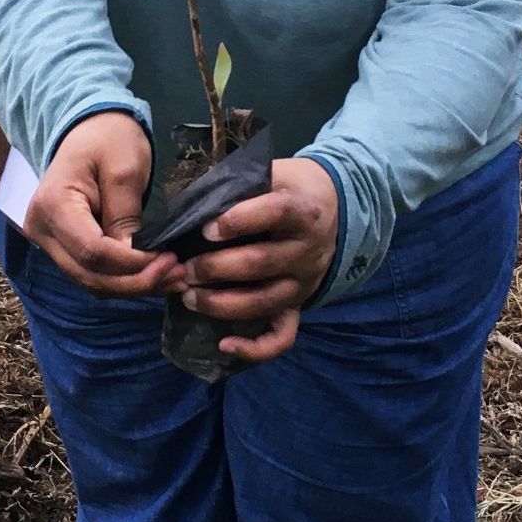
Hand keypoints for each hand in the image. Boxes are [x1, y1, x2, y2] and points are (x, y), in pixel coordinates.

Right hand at [23, 111, 182, 298]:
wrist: (88, 130)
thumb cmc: (108, 140)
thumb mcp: (124, 169)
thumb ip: (125, 214)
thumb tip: (135, 260)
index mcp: (53, 205)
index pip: (92, 251)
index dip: (132, 264)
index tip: (170, 260)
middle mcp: (41, 230)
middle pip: (89, 274)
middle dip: (136, 282)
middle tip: (180, 277)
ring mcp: (48, 242)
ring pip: (90, 282)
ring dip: (132, 287)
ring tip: (173, 280)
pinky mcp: (62, 249)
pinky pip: (92, 274)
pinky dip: (123, 281)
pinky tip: (154, 276)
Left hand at [180, 158, 339, 363]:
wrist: (335, 207)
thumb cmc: (288, 187)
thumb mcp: (271, 173)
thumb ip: (237, 185)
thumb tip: (188, 202)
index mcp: (302, 210)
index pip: (274, 213)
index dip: (238, 221)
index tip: (206, 228)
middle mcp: (307, 250)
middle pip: (260, 263)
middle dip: (216, 268)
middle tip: (185, 267)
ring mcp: (304, 282)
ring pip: (264, 302)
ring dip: (221, 304)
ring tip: (189, 297)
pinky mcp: (299, 305)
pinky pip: (282, 337)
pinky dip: (254, 349)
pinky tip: (224, 346)